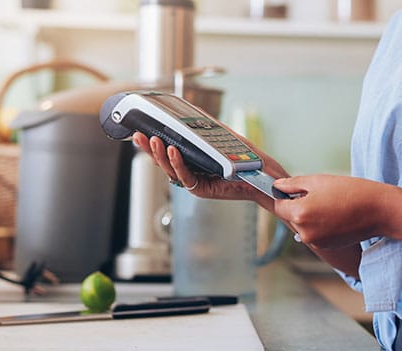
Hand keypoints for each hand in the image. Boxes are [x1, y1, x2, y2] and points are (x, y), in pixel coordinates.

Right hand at [132, 132, 288, 202]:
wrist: (263, 173)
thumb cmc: (245, 157)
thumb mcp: (222, 136)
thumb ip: (206, 126)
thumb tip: (191, 110)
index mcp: (191, 160)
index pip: (166, 151)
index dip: (152, 142)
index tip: (140, 129)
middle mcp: (190, 172)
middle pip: (163, 162)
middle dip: (149, 149)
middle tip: (138, 135)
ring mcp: (195, 181)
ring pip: (171, 170)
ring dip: (160, 155)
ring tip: (153, 140)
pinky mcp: (202, 189)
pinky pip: (186, 177)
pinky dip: (178, 164)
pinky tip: (173, 151)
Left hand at [273, 174, 392, 248]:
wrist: (378, 211)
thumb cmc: (350, 191)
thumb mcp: (318, 181)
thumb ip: (293, 184)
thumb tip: (277, 186)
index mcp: (299, 213)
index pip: (279, 206)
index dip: (284, 196)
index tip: (293, 190)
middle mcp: (304, 232)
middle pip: (291, 217)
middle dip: (299, 206)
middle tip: (319, 194)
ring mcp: (315, 242)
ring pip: (303, 226)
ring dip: (310, 216)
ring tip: (331, 204)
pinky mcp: (327, 246)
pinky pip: (315, 234)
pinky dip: (320, 225)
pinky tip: (336, 215)